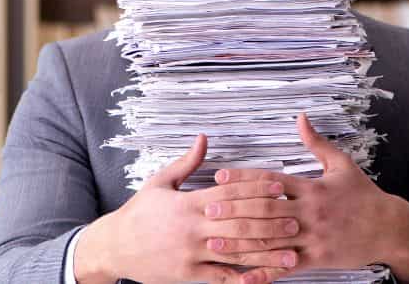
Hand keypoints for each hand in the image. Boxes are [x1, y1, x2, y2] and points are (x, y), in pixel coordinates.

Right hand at [74, 134, 299, 283]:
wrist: (114, 246)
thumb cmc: (138, 213)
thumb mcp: (160, 182)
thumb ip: (186, 162)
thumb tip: (203, 138)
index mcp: (188, 203)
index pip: (229, 193)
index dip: (257, 188)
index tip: (280, 186)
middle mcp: (192, 228)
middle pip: (238, 222)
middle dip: (269, 222)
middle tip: (295, 221)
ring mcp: (190, 253)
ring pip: (235, 252)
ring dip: (265, 252)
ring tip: (290, 252)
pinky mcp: (187, 274)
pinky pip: (220, 277)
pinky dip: (242, 278)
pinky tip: (263, 278)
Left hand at [207, 114, 408, 280]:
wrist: (389, 228)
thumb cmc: (364, 196)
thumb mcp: (342, 165)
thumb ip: (317, 143)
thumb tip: (301, 118)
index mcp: (311, 187)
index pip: (270, 180)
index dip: (243, 178)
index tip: (219, 178)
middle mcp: (309, 211)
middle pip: (265, 210)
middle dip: (235, 211)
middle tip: (208, 211)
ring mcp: (313, 237)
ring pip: (271, 240)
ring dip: (241, 242)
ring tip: (215, 243)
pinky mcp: (317, 259)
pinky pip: (286, 267)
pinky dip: (263, 272)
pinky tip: (243, 276)